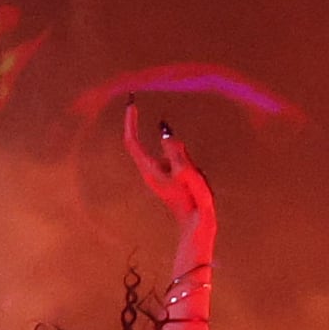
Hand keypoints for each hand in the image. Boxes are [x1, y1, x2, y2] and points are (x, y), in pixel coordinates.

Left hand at [125, 107, 216, 240]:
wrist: (197, 226)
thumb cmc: (190, 201)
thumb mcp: (184, 172)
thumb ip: (175, 151)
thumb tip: (166, 136)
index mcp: (148, 169)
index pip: (132, 141)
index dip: (130, 121)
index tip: (132, 103)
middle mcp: (153, 171)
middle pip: (161, 146)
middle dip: (177, 148)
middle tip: (189, 170)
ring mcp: (164, 176)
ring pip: (176, 154)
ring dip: (188, 162)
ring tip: (196, 183)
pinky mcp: (175, 180)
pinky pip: (184, 164)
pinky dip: (192, 168)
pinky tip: (198, 185)